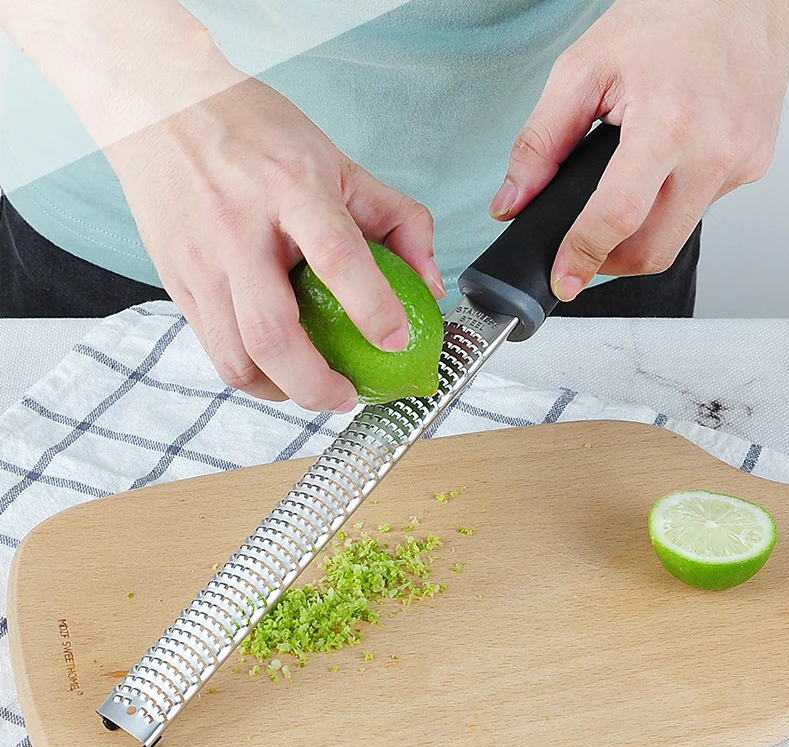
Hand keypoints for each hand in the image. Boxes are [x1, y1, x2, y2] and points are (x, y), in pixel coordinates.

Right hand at [106, 76, 443, 411]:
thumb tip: (430, 285)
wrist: (158, 107)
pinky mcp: (175, 281)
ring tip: (313, 388)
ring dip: (280, 392)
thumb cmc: (252, 131)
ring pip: (235, 357)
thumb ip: (397, 220)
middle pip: (272, 333)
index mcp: (289, 186)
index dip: (373, 307)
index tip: (397, 341)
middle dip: (316, 385)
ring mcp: (199, 260)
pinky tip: (276, 369)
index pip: (337, 255)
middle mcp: (237, 228)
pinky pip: (213, 349)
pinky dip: (250, 374)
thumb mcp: (338, 161)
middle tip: (347, 397)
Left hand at [490, 0, 788, 301]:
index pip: (618, 216)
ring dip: (637, 238)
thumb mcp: (582, 69)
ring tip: (614, 205)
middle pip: (653, 250)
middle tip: (580, 252)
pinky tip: (654, 175)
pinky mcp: (753, 165)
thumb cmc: (668, 15)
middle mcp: (716, 149)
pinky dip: (665, 209)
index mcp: (671, 121)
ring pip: (676, 238)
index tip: (561, 280)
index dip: (582, 257)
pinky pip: (698, 212)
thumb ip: (539, 143)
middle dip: (607, 263)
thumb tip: (512, 200)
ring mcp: (742, 161)